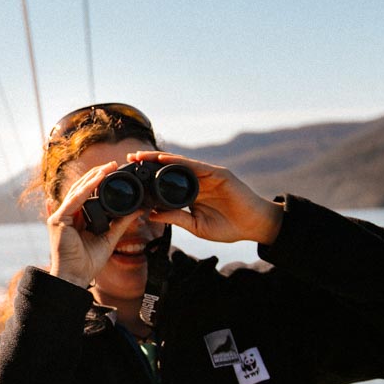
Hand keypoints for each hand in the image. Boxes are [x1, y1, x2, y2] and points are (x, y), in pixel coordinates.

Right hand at [45, 160, 142, 288]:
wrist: (75, 277)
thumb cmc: (87, 263)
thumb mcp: (109, 239)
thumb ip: (120, 223)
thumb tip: (137, 210)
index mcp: (76, 218)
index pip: (87, 195)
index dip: (99, 182)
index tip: (114, 172)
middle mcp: (66, 215)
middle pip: (81, 189)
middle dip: (97, 175)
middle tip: (113, 164)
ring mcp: (60, 216)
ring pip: (77, 190)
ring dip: (93, 177)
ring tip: (107, 167)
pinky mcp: (58, 220)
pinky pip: (74, 200)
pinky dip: (86, 188)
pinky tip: (97, 179)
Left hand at [127, 151, 283, 243]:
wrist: (254, 226)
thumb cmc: (228, 227)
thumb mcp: (196, 226)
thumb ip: (176, 218)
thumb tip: (151, 214)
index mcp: (191, 194)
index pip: (166, 182)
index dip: (149, 178)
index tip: (130, 176)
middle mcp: (197, 181)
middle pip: (169, 169)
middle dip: (149, 162)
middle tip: (129, 158)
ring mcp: (208, 176)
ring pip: (179, 164)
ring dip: (159, 158)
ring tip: (141, 155)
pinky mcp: (218, 174)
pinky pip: (195, 166)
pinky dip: (179, 162)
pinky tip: (164, 160)